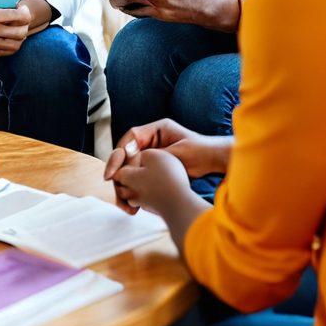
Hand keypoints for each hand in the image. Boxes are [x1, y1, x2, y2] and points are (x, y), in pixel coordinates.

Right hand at [105, 118, 231, 209]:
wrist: (215, 161)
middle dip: (118, 166)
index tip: (114, 167)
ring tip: (121, 193)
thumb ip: (155, 153)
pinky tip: (132, 195)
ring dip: (125, 177)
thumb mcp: (178, 152)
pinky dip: (134, 182)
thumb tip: (131, 155)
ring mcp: (152, 151)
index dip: (120, 151)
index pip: (130, 138)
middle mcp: (151, 138)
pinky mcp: (154, 164)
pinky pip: (139, 172)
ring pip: (130, 163)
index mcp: (156, 129)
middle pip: (126, 151)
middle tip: (110, 180)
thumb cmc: (201, 152)